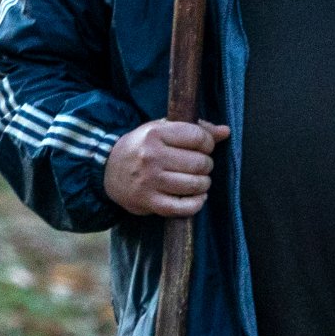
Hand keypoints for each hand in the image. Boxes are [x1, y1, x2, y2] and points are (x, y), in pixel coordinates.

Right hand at [104, 116, 227, 217]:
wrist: (109, 170)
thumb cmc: (142, 147)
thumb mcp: (162, 129)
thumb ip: (195, 128)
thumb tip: (225, 131)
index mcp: (155, 134)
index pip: (198, 137)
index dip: (208, 143)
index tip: (204, 147)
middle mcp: (152, 157)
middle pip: (199, 162)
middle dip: (206, 164)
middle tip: (200, 165)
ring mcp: (150, 181)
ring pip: (195, 185)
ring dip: (203, 184)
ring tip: (199, 180)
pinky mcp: (149, 202)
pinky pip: (183, 207)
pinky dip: (196, 203)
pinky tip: (197, 197)